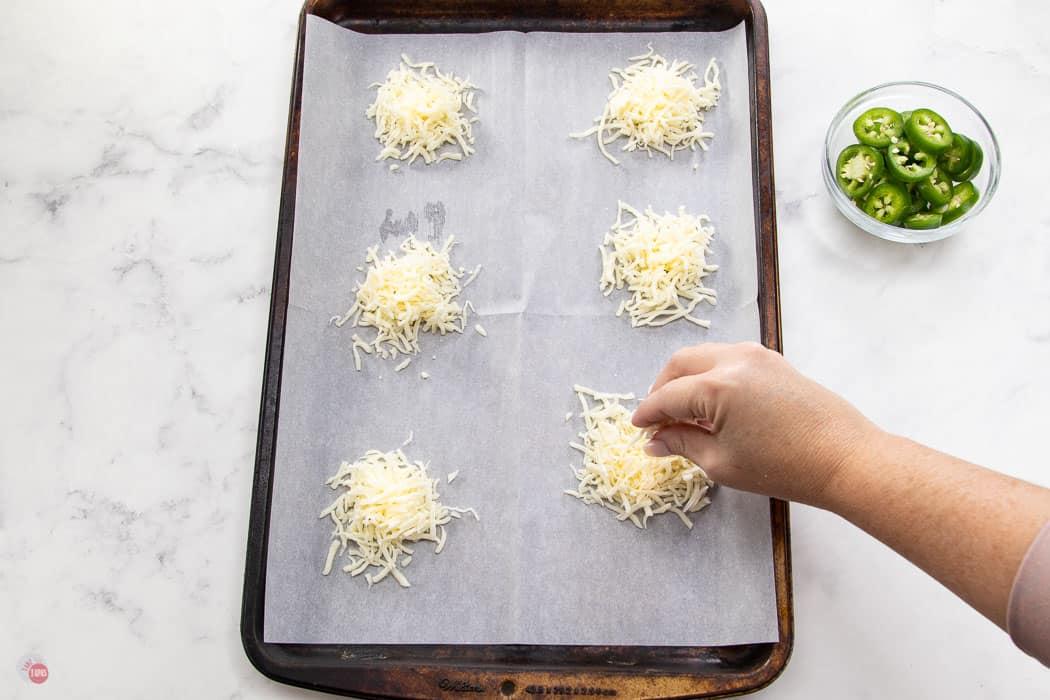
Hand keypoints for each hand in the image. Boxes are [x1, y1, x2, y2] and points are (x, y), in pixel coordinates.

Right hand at [632, 342, 878, 506]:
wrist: (845, 459)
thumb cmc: (784, 468)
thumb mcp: (722, 463)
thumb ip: (683, 444)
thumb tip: (655, 441)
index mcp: (716, 386)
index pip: (667, 396)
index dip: (648, 414)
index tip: (638, 429)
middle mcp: (734, 360)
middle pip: (681, 364)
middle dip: (663, 388)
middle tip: (658, 419)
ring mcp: (757, 356)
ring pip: (705, 356)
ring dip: (687, 379)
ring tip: (686, 414)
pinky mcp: (774, 361)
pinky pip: (729, 358)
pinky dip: (712, 375)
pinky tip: (714, 406)